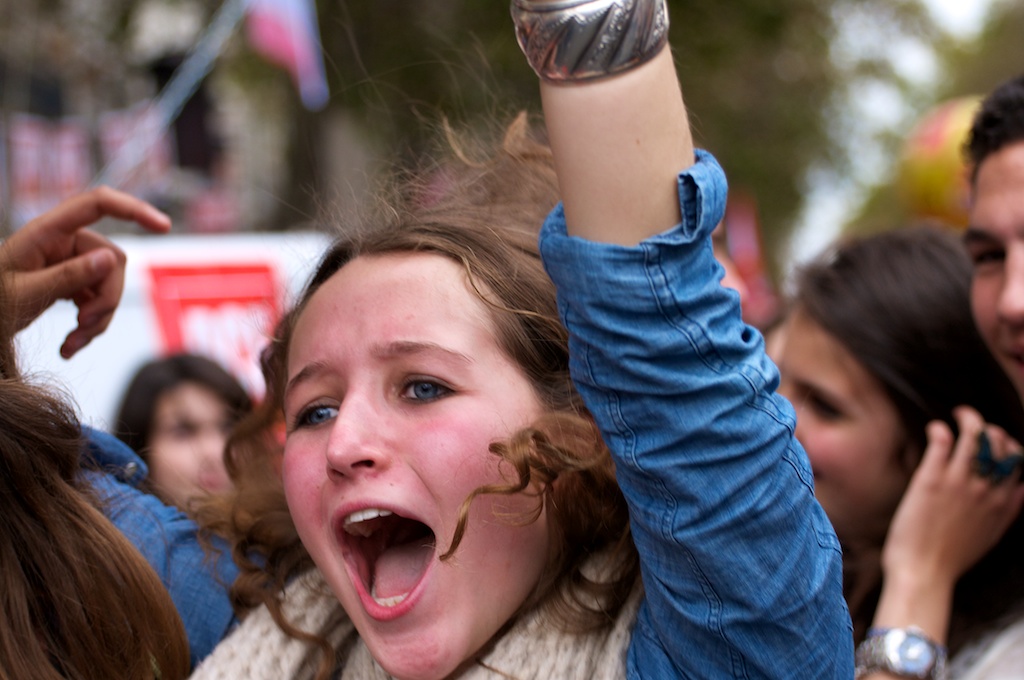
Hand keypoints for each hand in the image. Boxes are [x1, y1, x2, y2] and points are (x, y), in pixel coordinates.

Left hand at [0, 187, 170, 357]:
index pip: (97, 204)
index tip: (163, 226)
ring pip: (111, 286)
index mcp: (47, 231)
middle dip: (106, 298)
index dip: (133, 209)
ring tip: (72, 344)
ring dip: (98, 319)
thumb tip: (111, 260)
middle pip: (112, 261)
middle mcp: (64, 242)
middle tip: (83, 326)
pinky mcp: (74, 284)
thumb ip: (68, 276)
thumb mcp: (25, 293)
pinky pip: (99, 302)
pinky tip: (69, 346)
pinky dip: (90, 327)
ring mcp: (71, 264)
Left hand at [882, 406, 1023, 591]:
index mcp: (1000, 503)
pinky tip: (936, 429)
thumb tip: (1022, 488)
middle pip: (999, 443)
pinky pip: (943, 443)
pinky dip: (941, 429)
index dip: (1008, 445)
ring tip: (958, 414)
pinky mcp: (930, 480)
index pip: (1016, 460)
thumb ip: (1008, 511)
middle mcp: (984, 489)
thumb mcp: (992, 536)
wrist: (923, 573)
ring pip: (975, 435)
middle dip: (990, 428)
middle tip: (973, 424)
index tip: (995, 442)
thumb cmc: (952, 559)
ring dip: (969, 418)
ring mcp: (958, 483)